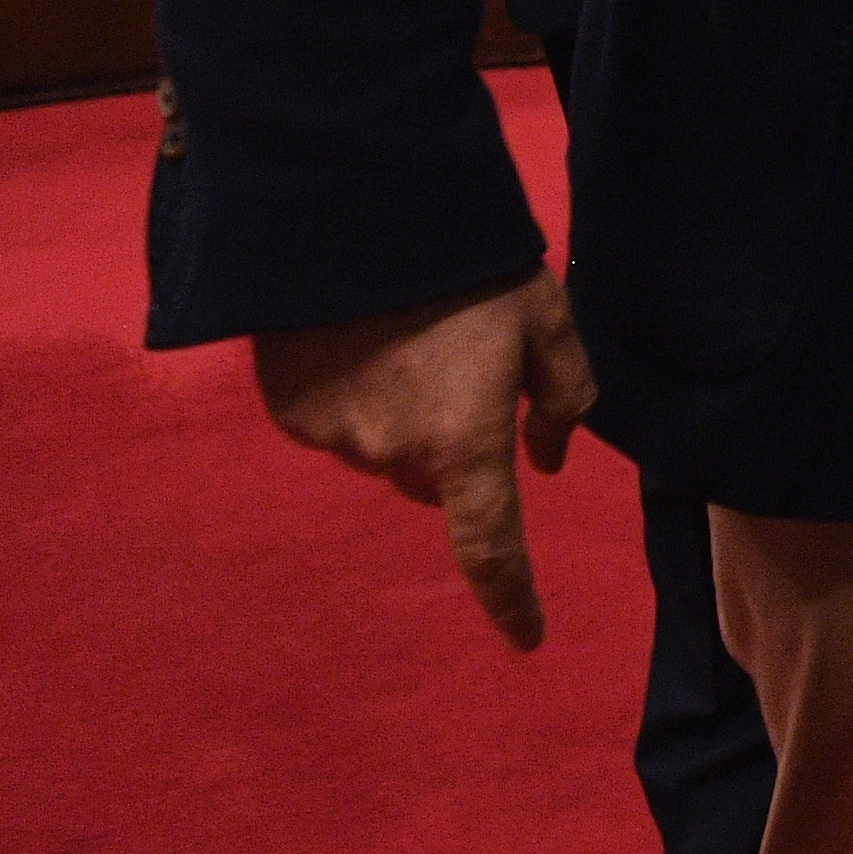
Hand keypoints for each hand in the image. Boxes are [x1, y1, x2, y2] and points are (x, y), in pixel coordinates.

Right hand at [253, 272, 593, 648]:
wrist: (352, 215)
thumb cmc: (468, 264)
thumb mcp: (546, 316)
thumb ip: (564, 396)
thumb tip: (551, 462)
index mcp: (465, 442)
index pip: (491, 546)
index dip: (512, 597)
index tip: (529, 639)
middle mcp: (393, 457)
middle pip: (437, 481)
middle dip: (457, 446)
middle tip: (465, 367)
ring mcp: (333, 438)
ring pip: (387, 451)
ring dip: (405, 414)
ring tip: (410, 334)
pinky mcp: (288, 412)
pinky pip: (339, 423)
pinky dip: (358, 395)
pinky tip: (362, 337)